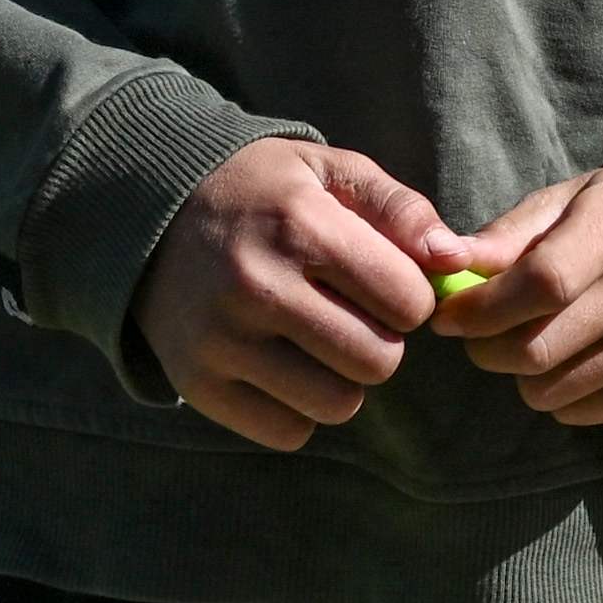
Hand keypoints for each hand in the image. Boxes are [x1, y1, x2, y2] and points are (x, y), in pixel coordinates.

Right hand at [136, 139, 458, 451]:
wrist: (149, 213)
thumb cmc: (262, 193)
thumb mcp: (327, 170)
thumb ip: (398, 208)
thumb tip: (453, 259)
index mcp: (300, 225)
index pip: (408, 300)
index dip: (410, 295)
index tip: (384, 283)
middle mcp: (257, 285)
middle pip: (379, 360)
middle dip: (381, 340)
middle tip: (351, 315)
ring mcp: (222, 341)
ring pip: (337, 404)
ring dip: (342, 380)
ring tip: (316, 340)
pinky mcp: (197, 385)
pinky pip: (288, 433)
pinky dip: (297, 410)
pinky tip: (281, 365)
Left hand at [430, 162, 602, 428]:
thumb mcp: (565, 202)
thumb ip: (504, 235)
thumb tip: (441, 261)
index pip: (541, 283)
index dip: (482, 308)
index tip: (448, 315)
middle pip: (538, 349)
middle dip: (487, 348)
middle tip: (481, 333)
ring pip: (552, 391)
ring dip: (523, 374)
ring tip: (537, 339)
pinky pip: (581, 413)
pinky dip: (560, 395)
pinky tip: (577, 358)